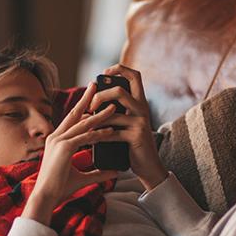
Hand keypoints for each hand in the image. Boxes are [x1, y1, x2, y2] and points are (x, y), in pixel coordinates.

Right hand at [22, 81, 119, 223]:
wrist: (46, 197)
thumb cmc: (59, 188)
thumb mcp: (83, 178)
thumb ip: (98, 173)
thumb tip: (113, 172)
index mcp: (57, 140)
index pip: (72, 120)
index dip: (83, 108)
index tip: (93, 99)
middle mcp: (56, 137)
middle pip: (75, 114)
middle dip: (87, 99)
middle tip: (97, 85)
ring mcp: (59, 141)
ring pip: (83, 124)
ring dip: (99, 115)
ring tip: (113, 106)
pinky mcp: (64, 148)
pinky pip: (84, 137)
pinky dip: (98, 133)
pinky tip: (110, 130)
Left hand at [89, 64, 167, 191]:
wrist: (149, 167)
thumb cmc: (133, 145)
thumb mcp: (127, 123)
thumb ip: (117, 110)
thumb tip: (93, 100)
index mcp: (140, 102)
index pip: (134, 75)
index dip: (119, 69)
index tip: (103, 74)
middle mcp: (142, 109)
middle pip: (119, 90)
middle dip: (100, 96)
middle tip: (90, 106)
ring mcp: (140, 122)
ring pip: (113, 112)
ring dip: (95, 119)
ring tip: (86, 125)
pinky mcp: (136, 137)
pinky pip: (113, 132)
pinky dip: (99, 136)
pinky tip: (91, 139)